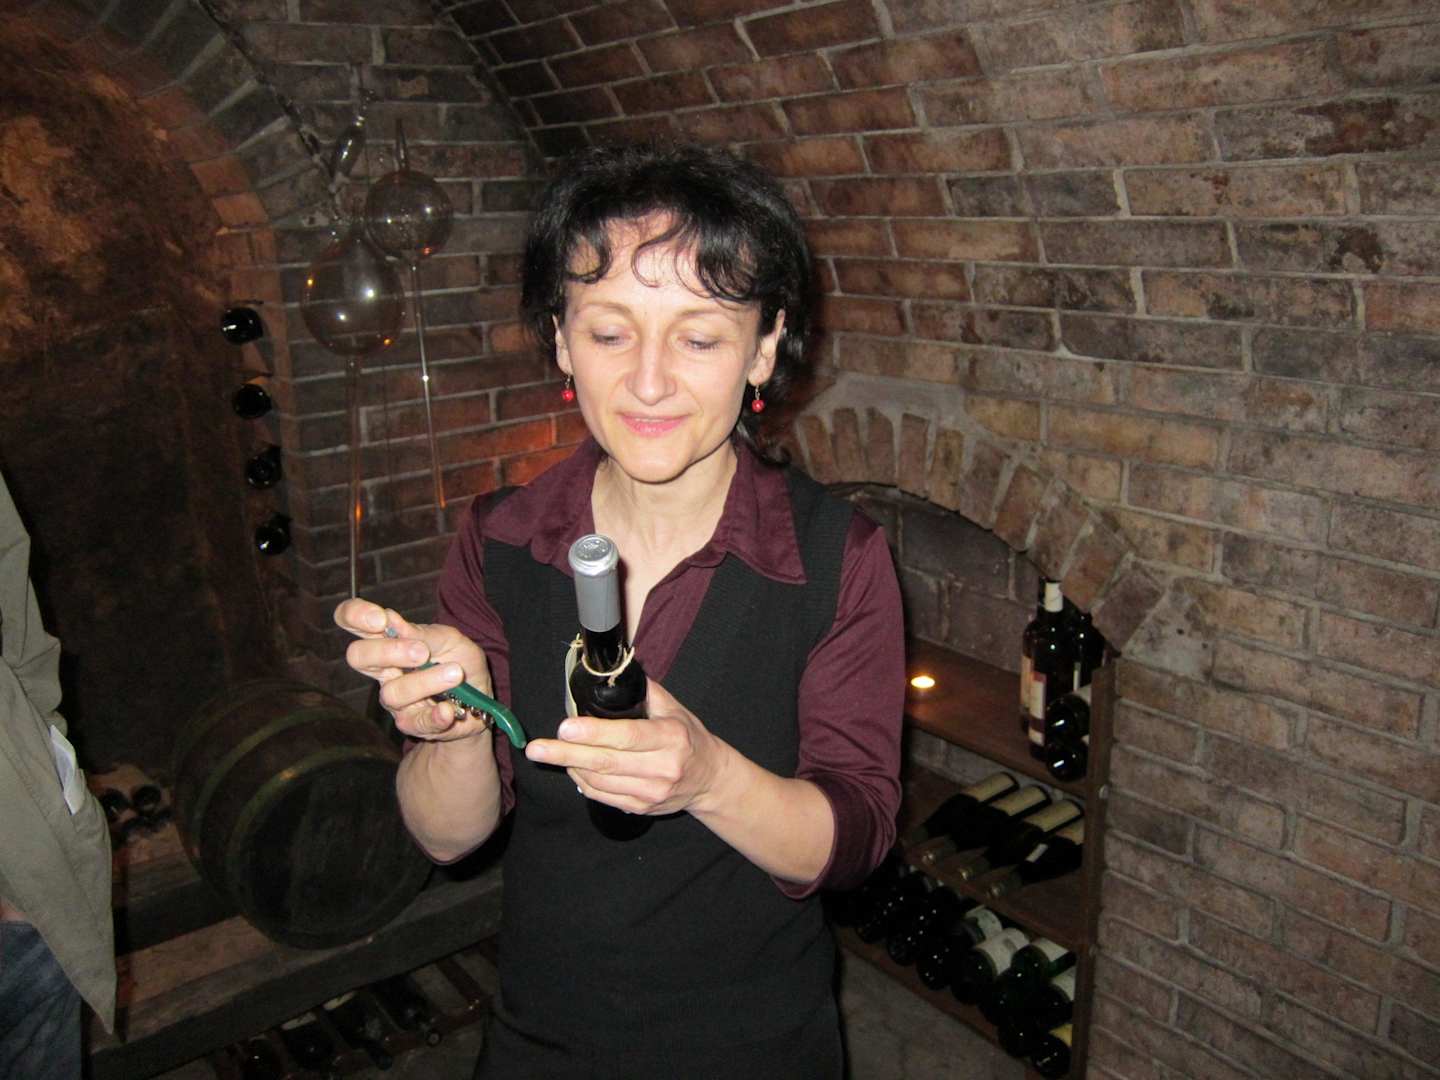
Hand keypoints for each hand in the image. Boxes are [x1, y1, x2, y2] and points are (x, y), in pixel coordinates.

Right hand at [334, 598, 492, 742]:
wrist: (480, 695)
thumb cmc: (458, 660)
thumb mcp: (449, 639)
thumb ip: (422, 633)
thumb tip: (392, 621)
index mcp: (388, 640)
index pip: (351, 620)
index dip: (354, 615)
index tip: (381, 620)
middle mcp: (383, 669)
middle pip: (357, 656)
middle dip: (387, 651)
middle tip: (421, 652)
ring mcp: (394, 700)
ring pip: (392, 692)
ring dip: (426, 681)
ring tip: (455, 674)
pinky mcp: (410, 724)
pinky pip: (416, 722)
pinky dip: (434, 715)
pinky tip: (448, 709)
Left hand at [523, 680, 727, 815]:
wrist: (710, 778)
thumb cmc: (688, 737)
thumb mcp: (674, 708)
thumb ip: (644, 691)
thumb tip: (610, 672)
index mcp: (670, 737)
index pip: (627, 736)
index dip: (594, 733)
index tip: (565, 727)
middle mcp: (661, 767)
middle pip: (605, 762)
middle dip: (565, 754)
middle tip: (536, 749)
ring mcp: (651, 792)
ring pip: (599, 781)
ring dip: (570, 766)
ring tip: (549, 753)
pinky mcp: (641, 807)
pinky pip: (602, 796)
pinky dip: (582, 782)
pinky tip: (572, 768)